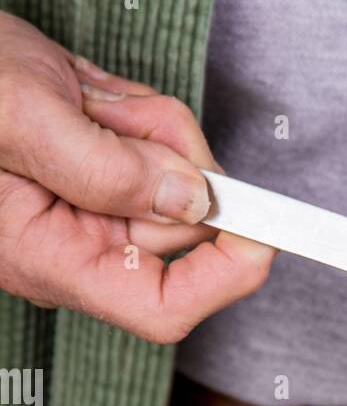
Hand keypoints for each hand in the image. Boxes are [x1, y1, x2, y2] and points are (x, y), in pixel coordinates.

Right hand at [0, 10, 274, 341]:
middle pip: (185, 229)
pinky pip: (157, 150)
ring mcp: (91, 211)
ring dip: (153, 127)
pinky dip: (140, 114)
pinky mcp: (101, 174)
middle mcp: (79, 247)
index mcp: (54, 259)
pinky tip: (86, 97)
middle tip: (117, 112)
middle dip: (175, 157)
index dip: (225, 276)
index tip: (262, 229)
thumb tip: (192, 200)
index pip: (164, 308)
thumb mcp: (19, 117)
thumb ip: (107, 168)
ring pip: (179, 180)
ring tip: (85, 99)